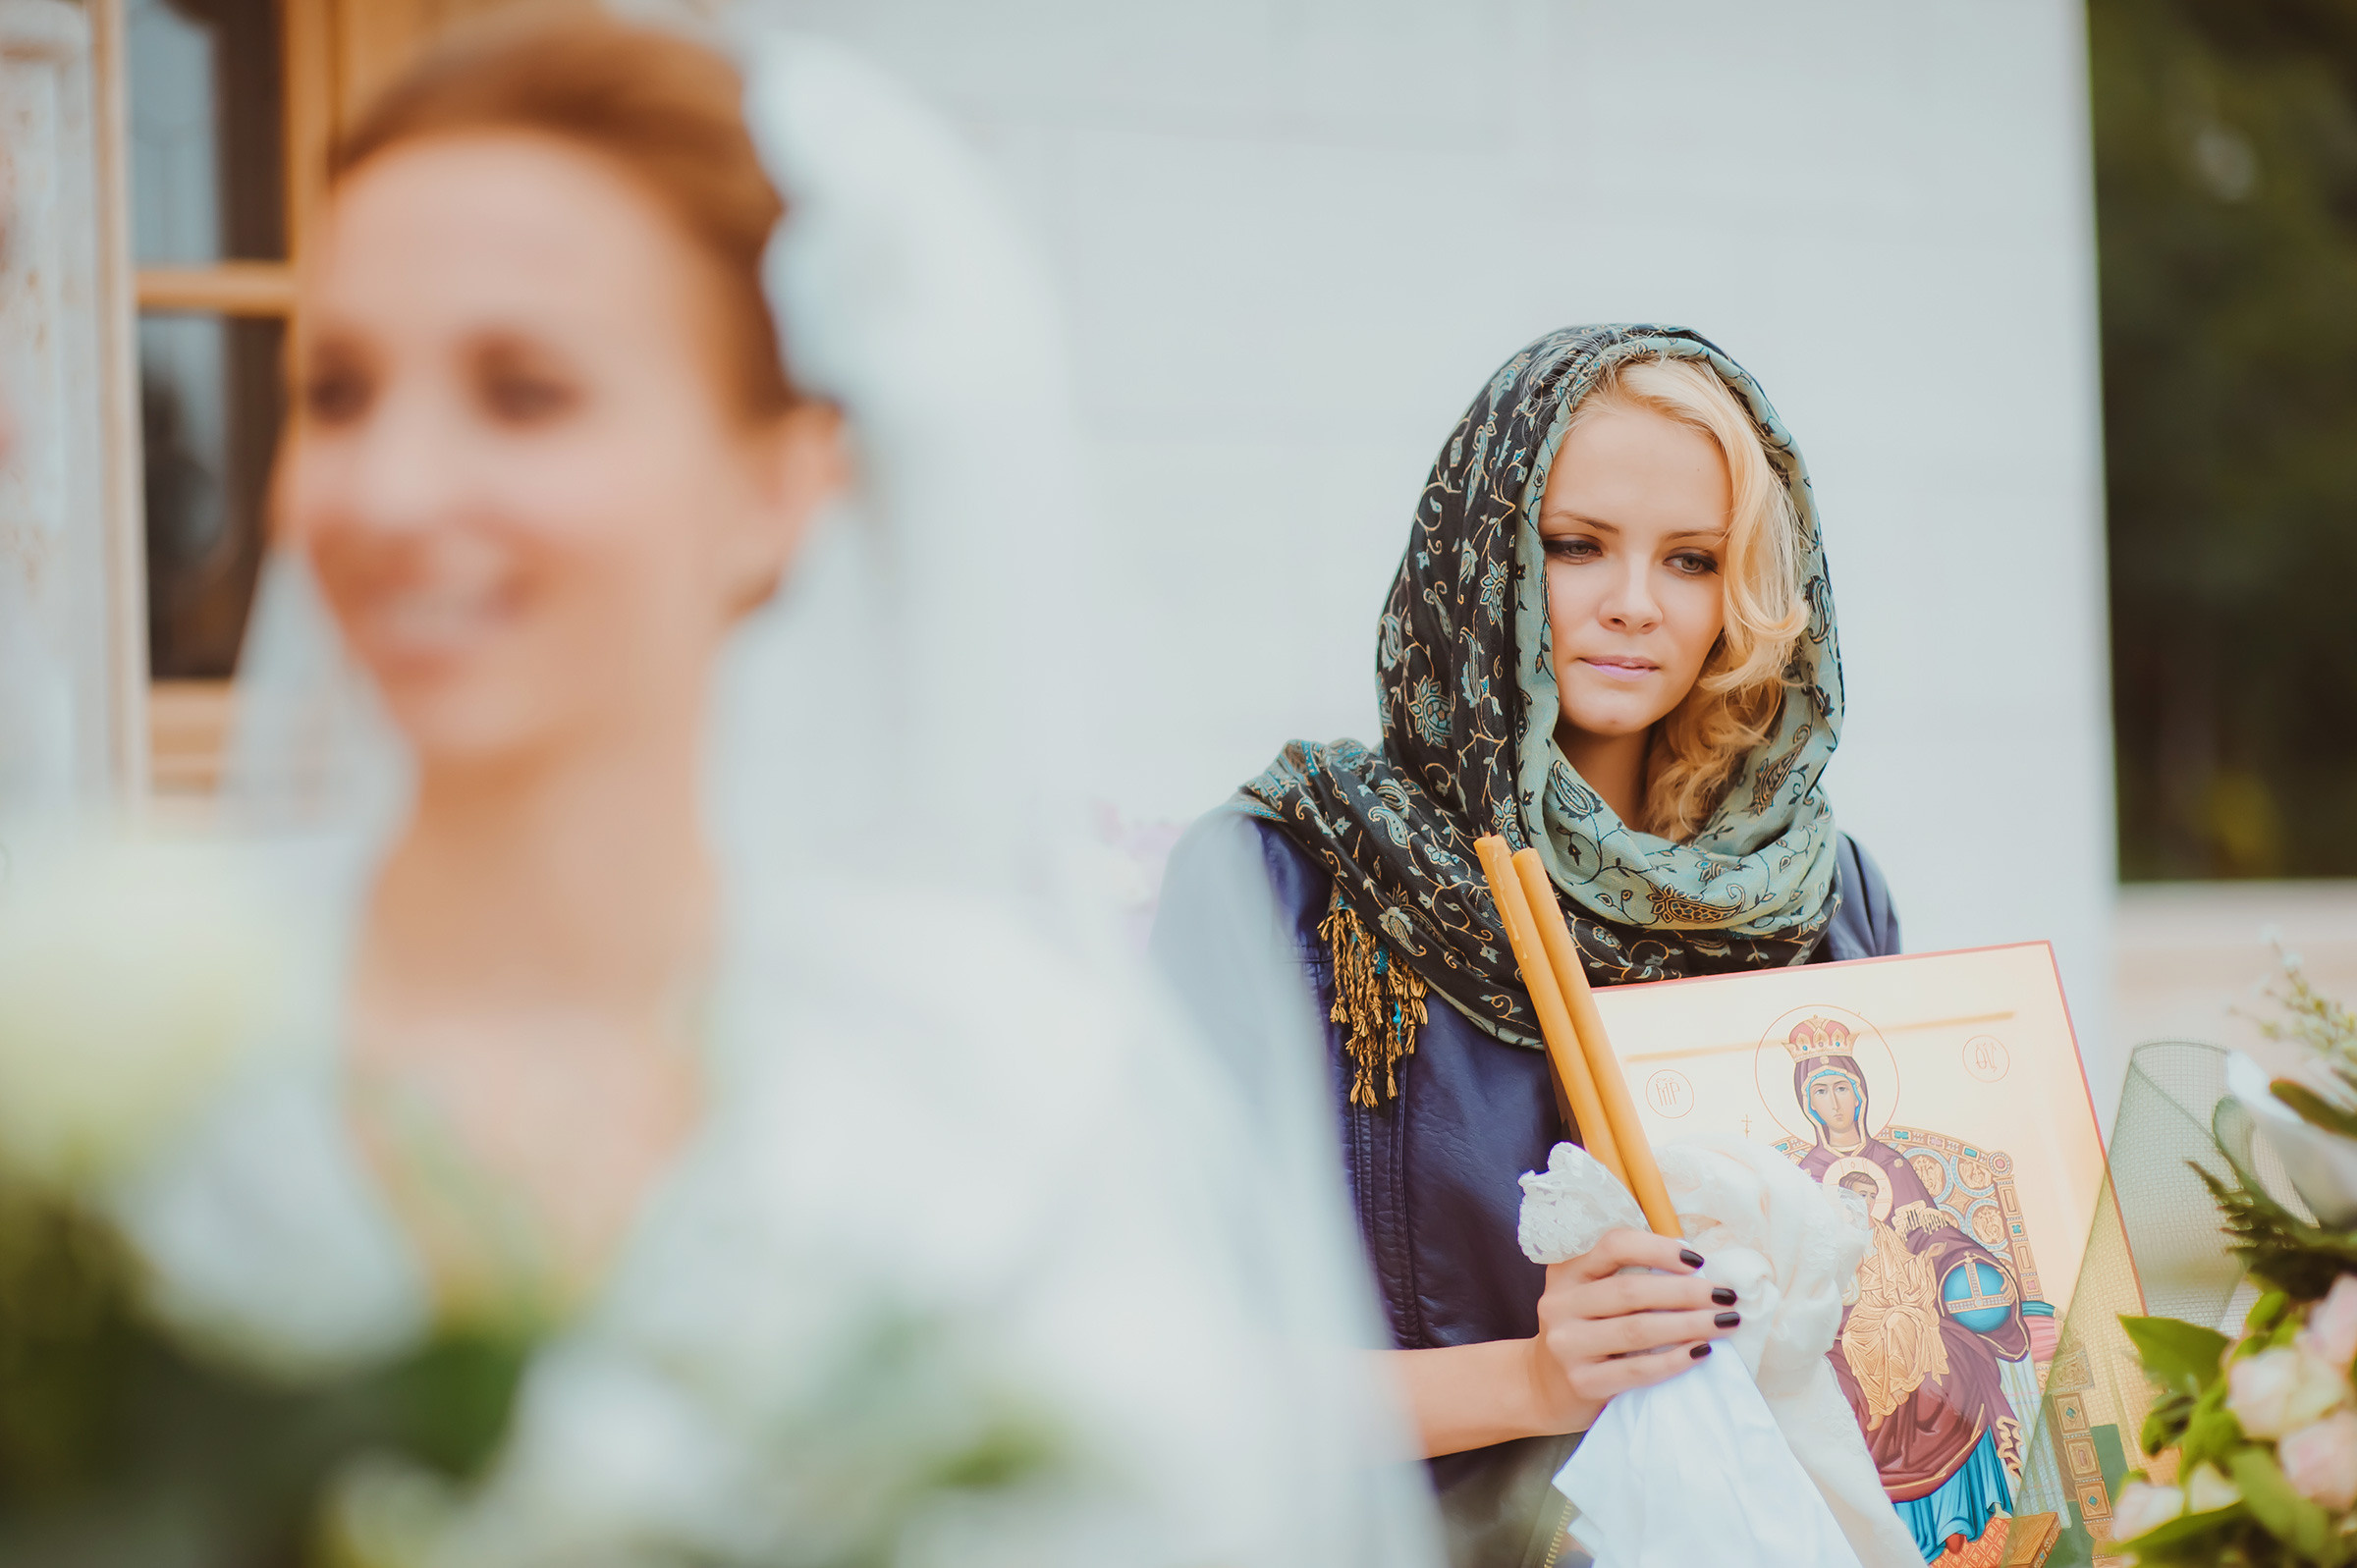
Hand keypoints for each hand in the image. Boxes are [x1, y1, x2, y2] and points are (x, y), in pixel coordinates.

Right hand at [1525, 1228, 1739, 1433]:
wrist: (1543, 1388)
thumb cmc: (1584, 1333)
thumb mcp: (1590, 1296)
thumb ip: (1627, 1278)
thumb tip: (1697, 1269)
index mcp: (1567, 1273)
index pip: (1614, 1246)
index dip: (1658, 1249)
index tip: (1698, 1260)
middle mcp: (1560, 1304)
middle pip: (1631, 1291)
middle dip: (1686, 1292)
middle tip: (1726, 1296)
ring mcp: (1567, 1345)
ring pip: (1637, 1330)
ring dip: (1689, 1325)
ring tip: (1725, 1322)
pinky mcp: (1582, 1382)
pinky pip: (1636, 1370)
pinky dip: (1673, 1360)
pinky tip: (1701, 1352)